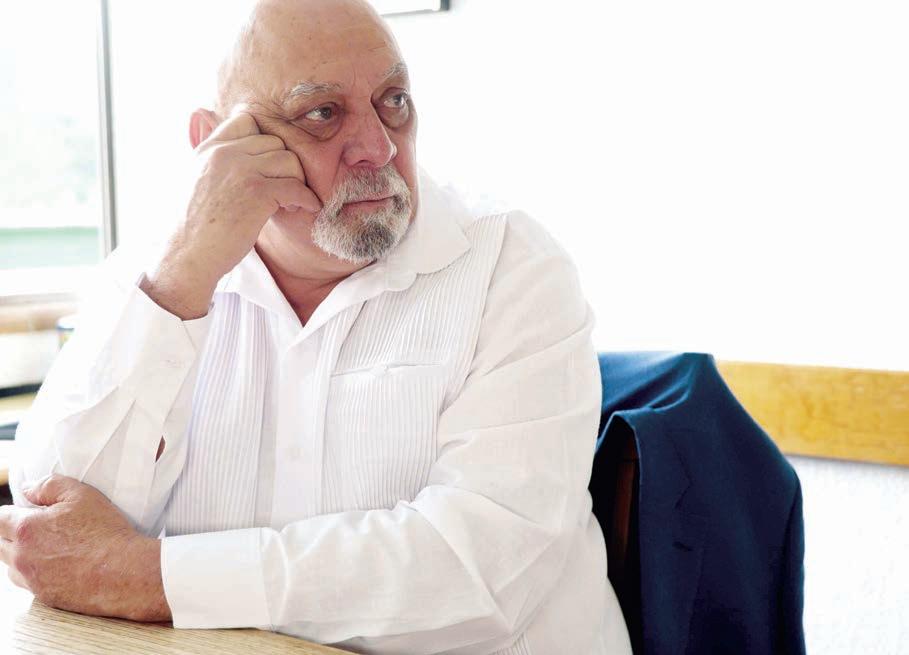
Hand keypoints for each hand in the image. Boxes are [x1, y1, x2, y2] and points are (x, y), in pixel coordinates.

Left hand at [0, 475, 170, 621]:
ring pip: (10, 566)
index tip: (24, 511)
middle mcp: (22, 556)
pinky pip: (27, 583)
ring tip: (45, 548)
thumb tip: (27, 488)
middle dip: (12, 534)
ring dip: (20, 555)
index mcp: (26, 529)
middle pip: (0, 544)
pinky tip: (55, 566)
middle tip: (37, 528)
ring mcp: (31, 579)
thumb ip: (49, 486)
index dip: (10, 512)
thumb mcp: (81, 495)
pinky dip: (34, 573)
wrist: (123, 570)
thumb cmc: (105, 532)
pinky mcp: (44, 596)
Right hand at [141, 108, 322, 318]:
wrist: (188, 255)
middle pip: (275, 142)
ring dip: (297, 181)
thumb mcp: (196, 179)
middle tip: (284, 189)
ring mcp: (241, 171)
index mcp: (209, 149)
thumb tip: (208, 120)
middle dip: (285, 166)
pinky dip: (307, 199)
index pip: (246, 121)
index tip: (268, 166)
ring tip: (290, 201)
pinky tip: (306, 208)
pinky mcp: (257, 193)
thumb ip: (211, 156)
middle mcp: (224, 153)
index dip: (264, 140)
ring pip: (289, 160)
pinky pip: (296, 186)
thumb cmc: (194, 226)